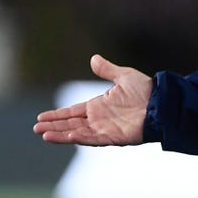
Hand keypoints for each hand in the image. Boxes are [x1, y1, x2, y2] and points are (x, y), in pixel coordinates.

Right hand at [33, 55, 152, 145]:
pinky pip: (93, 138)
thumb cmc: (146, 90)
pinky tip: (66, 136)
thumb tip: (93, 58)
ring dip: (61, 134)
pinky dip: (79, 137)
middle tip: (35, 128)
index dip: (57, 115)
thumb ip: (107, 70)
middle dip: (53, 126)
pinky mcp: (114, 137)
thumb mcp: (123, 76)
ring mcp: (105, 129)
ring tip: (43, 135)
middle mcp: (99, 119)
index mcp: (99, 105)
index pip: (72, 111)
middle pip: (71, 123)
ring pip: (78, 133)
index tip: (41, 117)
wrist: (162, 102)